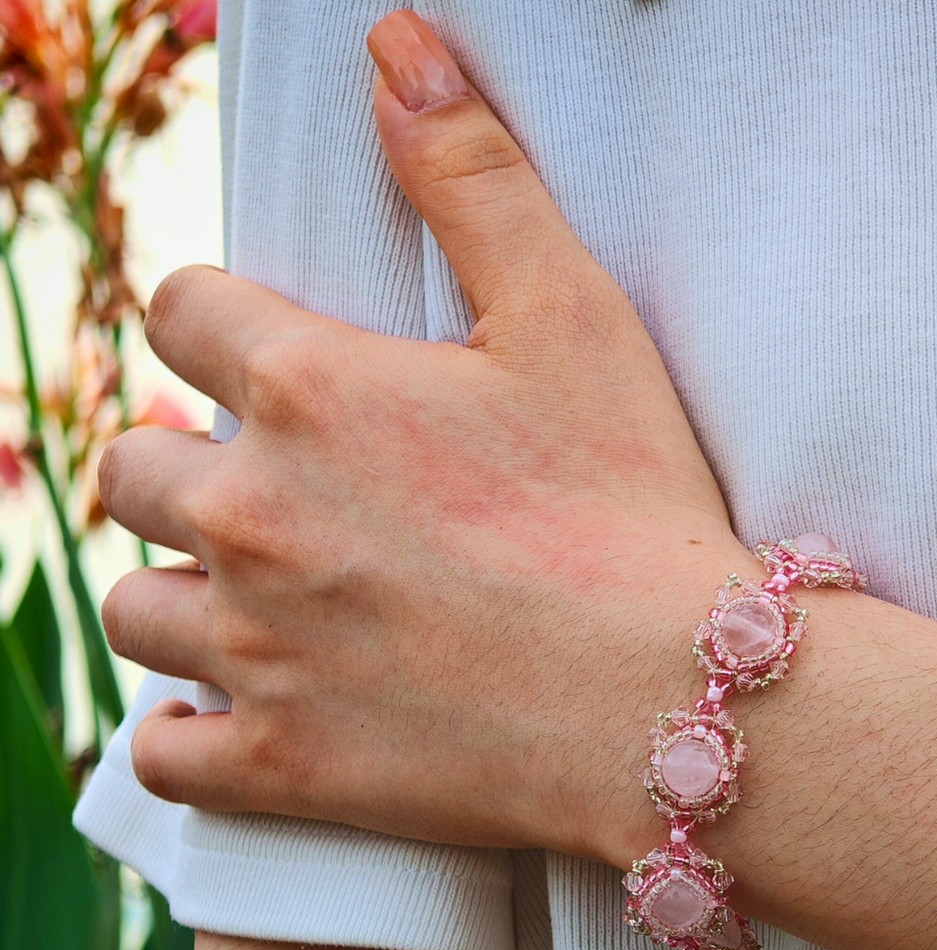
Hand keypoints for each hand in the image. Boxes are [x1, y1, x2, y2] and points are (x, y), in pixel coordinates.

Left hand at [100, 9, 751, 854]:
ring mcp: (256, 650)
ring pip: (133, 605)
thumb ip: (474, 176)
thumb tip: (397, 48)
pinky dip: (191, 731)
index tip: (278, 368)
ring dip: (183, 593)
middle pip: (135, 466)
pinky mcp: (281, 767)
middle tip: (287, 497)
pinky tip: (244, 711)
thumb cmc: (636, 511)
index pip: (182, 315)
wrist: (678, 704)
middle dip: (195, 468)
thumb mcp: (576, 318)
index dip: (226, 331)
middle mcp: (250, 514)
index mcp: (307, 390)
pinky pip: (164, 751)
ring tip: (264, 602)